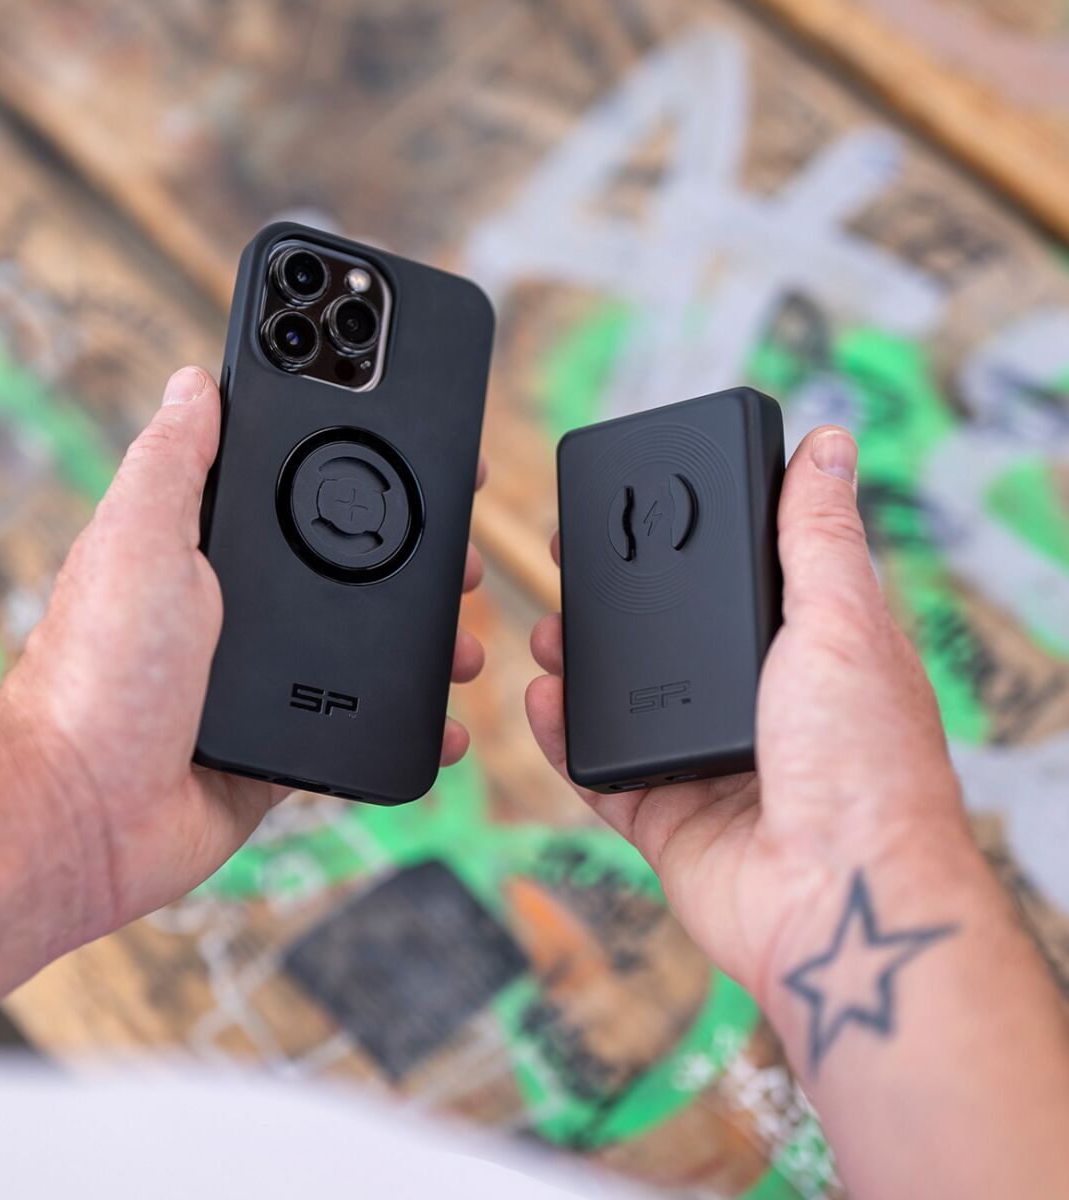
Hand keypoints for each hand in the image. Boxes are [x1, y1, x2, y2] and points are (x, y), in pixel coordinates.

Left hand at [0, 366, 485, 946]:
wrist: (88, 817)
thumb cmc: (94, 674)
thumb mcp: (138, 539)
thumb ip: (175, 460)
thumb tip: (195, 381)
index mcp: (210, 549)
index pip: (300, 485)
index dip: (363, 462)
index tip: (423, 446)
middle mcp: (243, 607)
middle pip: (352, 565)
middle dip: (418, 554)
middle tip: (463, 552)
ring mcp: (270, 677)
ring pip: (370, 644)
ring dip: (428, 638)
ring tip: (467, 640)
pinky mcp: (289, 741)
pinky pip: (365, 720)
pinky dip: (410, 716)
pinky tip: (445, 715)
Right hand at [526, 426, 976, 1007]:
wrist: (838, 901)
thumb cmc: (865, 766)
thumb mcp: (841, 623)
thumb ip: (817, 536)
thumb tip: (829, 445)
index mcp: (809, 656)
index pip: (740, 584)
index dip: (690, 545)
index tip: (643, 507)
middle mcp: (759, 708)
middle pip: (672, 642)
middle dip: (617, 603)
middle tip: (569, 561)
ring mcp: (709, 764)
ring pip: (628, 702)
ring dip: (583, 664)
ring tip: (548, 629)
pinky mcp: (667, 818)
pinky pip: (600, 771)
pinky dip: (565, 738)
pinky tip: (544, 700)